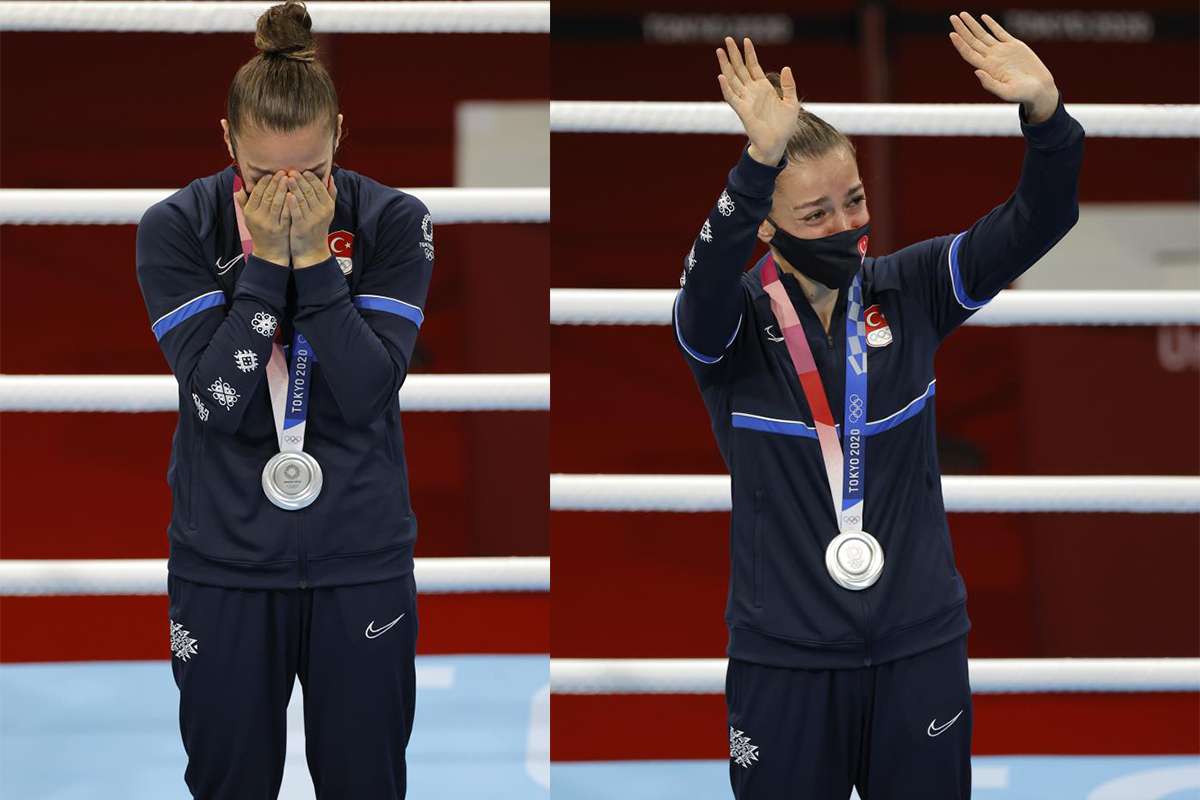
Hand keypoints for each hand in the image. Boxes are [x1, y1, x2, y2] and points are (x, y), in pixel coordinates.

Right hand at [234, 171, 290, 264]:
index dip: (263, 182)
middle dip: (275, 182)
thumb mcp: (248, 219)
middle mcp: (259, 218)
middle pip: (267, 196)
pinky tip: (295, 194)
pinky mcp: (282, 229)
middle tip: (282, 172)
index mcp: (250, 213)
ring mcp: (271, 224)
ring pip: (277, 203)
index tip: (270, 174)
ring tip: (289, 178)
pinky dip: (290, 203)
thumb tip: (240, 188)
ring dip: (283, 189)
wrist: (270, 254)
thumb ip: (244, 203)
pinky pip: (286, 213)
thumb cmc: (260, 233)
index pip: (256, 193)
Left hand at [286, 171, 336, 268]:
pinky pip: (296, 212)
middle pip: (311, 191)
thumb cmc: (317, 228)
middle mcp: (322, 212)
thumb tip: (331, 177)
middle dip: (301, 180)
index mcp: (328, 206)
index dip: (312, 178)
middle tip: (292, 170)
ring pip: (303, 199)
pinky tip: (287, 195)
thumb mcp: (327, 211)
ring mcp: (312, 219)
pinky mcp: (301, 227)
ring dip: (295, 187)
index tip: (303, 170)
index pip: (320, 187)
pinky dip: (292, 203)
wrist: (312, 251)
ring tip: (287, 177)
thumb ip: (330, 194)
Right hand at [716, 36, 799, 166]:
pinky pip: (731, 97)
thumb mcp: (791, 102)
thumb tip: (786, 67)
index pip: (754, 66)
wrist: (777, 143)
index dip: (750, 53)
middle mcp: (752, 92)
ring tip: (719, 51)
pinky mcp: (742, 111)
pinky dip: (726, 87)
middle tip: (727, 39)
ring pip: (733, 79)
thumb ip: (789, 85)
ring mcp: (746, 100)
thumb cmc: (784, 126)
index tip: (745, 40)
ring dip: (726, 65)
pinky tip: (722, 76)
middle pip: (740, 69)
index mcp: (764, 88)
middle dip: (733, 54)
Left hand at [948, 12, 1057, 121]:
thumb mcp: (1006, 92)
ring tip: (962, 15)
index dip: (960, 44)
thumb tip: (976, 71)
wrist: (1039, 89)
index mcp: (988, 68)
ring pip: (983, 35)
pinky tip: (983, 17)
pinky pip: (1000, 32)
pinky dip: (991, 24)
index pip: (969, 53)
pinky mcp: (1014, 45)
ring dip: (972, 25)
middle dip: (962, 29)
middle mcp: (991, 58)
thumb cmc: (1023, 94)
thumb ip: (990, 84)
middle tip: (952, 17)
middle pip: (972, 41)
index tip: (952, 33)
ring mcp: (1001, 51)